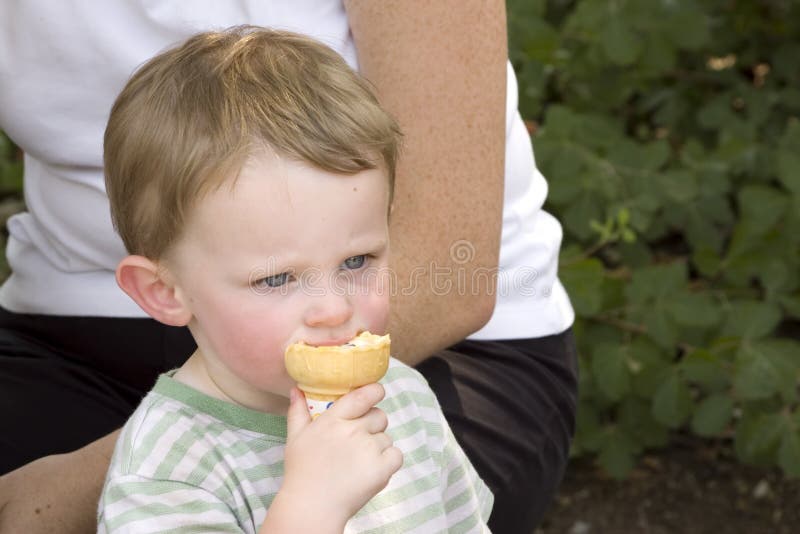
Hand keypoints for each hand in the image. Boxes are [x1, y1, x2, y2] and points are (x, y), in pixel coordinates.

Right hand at [279, 384, 402, 526]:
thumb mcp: (295, 438)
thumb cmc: (302, 472)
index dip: (375, 391)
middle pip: (379, 416)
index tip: (375, 394)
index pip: (363, 395)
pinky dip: (389, 461)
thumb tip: (296, 389)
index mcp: (333, 420)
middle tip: (359, 440)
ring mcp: (369, 449)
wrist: (312, 507)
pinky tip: (373, 469)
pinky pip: (396, 455)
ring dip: (378, 446)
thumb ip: (298, 411)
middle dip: (373, 425)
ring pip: (387, 437)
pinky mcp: (381, 469)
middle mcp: (353, 431)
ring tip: (359, 461)